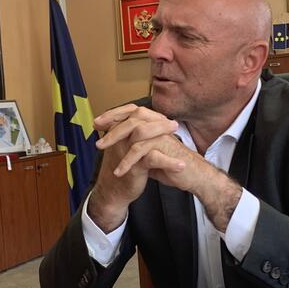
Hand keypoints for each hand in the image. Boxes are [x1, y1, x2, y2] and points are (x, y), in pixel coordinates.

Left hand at [93, 105, 242, 232]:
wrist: (192, 176)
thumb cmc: (171, 165)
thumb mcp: (149, 153)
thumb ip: (136, 146)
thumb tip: (118, 144)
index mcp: (154, 123)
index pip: (132, 111)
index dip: (114, 114)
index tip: (97, 123)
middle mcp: (158, 125)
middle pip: (132, 116)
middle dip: (111, 124)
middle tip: (96, 133)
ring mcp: (161, 134)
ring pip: (134, 130)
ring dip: (115, 140)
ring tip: (102, 151)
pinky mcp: (164, 147)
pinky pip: (140, 150)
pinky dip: (127, 162)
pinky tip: (119, 171)